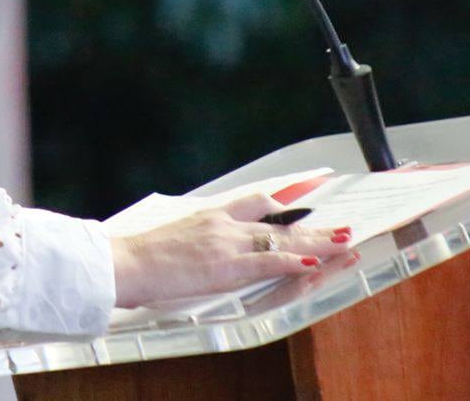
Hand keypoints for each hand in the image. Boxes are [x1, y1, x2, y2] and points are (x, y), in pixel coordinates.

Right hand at [108, 193, 352, 307]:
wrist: (127, 263)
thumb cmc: (143, 256)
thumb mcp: (176, 236)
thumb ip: (200, 238)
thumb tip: (210, 247)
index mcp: (211, 216)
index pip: (257, 202)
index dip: (287, 204)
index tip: (308, 201)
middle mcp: (224, 225)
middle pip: (279, 222)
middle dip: (314, 226)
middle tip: (342, 228)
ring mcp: (226, 244)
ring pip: (282, 241)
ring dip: (317, 244)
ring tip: (343, 245)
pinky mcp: (225, 266)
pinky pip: (267, 263)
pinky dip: (293, 263)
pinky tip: (314, 264)